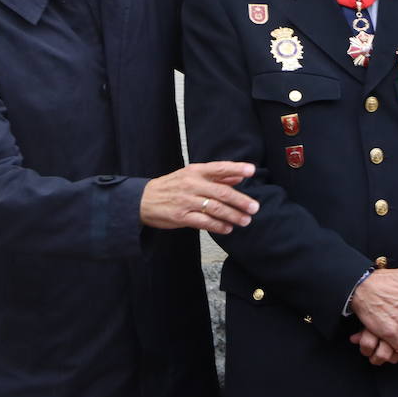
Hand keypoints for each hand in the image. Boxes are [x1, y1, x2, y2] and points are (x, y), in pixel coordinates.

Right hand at [139, 162, 258, 232]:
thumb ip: (215, 177)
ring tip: (245, 220)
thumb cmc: (171, 186)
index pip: (220, 168)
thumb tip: (237, 178)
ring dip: (233, 216)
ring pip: (215, 208)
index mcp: (195, 171)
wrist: (143, 200)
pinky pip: (204, 222)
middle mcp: (192, 184)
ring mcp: (186, 201)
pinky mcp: (181, 217)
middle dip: (241, 201)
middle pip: (222, 192)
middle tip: (254, 208)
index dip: (236, 168)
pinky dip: (218, 226)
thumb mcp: (190, 175)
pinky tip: (228, 228)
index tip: (251, 171)